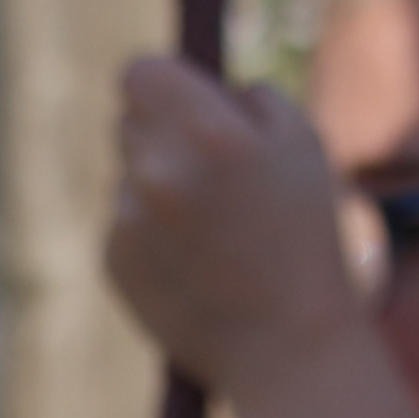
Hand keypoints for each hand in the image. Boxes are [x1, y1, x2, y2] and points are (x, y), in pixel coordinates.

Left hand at [99, 55, 370, 390]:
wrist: (286, 345)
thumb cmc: (306, 236)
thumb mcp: (303, 143)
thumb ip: (248, 95)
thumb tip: (201, 83)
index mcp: (207, 135)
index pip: (140, 72)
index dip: (163, 81)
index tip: (183, 98)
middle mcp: (157, 172)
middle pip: (129, 118)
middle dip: (163, 131)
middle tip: (211, 168)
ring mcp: (128, 219)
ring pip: (126, 171)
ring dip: (156, 181)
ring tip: (212, 226)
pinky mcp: (113, 259)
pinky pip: (123, 219)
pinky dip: (149, 228)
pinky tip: (194, 258)